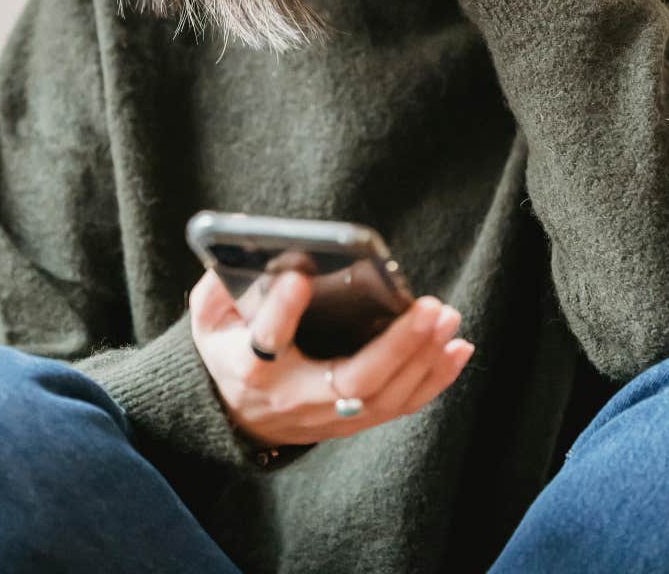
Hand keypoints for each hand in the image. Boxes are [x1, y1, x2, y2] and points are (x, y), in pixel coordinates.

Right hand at [188, 268, 473, 448]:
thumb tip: (252, 246)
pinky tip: (457, 348)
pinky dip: (434, 379)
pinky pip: (401, 405)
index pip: (265, 342)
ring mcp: (328, 415)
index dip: (281, 311)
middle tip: (428, 307)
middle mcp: (294, 397)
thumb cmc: (230, 347)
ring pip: (385, 397)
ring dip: (423, 358)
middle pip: (352, 381)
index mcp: (248, 367)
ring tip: (447, 317)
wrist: (238, 415)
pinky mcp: (353, 421)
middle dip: (396, 345)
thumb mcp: (211, 317)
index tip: (300, 277)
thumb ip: (221, 284)